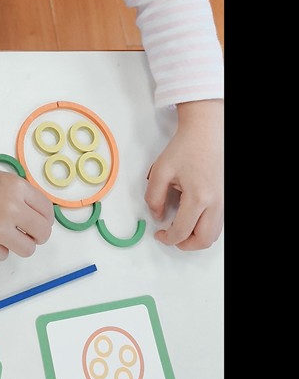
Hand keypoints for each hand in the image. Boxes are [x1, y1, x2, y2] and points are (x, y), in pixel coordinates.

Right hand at [0, 151, 54, 260]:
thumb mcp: (0, 179)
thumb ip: (19, 195)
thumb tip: (37, 215)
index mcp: (17, 187)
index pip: (47, 212)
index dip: (43, 220)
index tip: (36, 223)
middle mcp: (11, 207)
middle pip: (43, 234)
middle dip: (36, 236)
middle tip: (25, 234)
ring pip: (27, 249)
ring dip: (18, 245)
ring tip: (3, 236)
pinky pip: (3, 256)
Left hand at [144, 99, 223, 250]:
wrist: (205, 133)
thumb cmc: (186, 147)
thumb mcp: (161, 171)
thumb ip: (154, 197)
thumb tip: (158, 216)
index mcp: (198, 197)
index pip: (182, 231)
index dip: (167, 238)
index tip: (159, 234)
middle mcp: (215, 203)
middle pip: (203, 240)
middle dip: (185, 244)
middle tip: (170, 237)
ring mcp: (223, 202)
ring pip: (213, 235)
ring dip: (196, 238)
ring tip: (180, 229)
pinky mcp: (224, 199)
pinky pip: (217, 224)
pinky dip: (204, 228)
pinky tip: (191, 219)